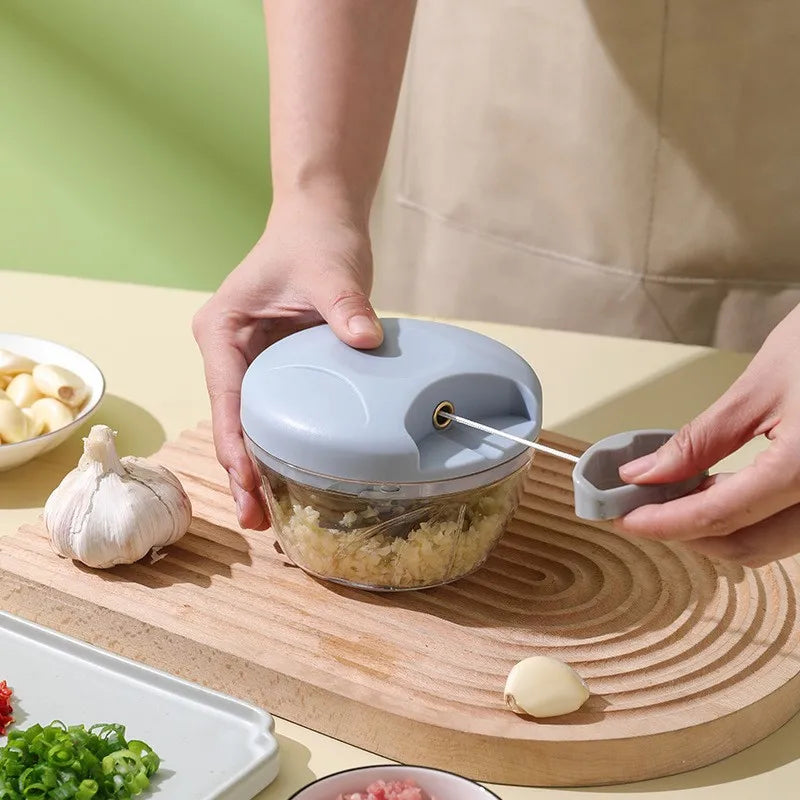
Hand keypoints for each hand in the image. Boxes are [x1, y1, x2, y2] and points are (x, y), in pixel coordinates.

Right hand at [192, 195, 382, 529]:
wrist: (321, 221)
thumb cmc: (314, 239)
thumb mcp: (329, 271)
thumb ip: (345, 306)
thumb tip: (367, 340)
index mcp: (223, 331)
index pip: (226, 397)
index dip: (235, 443)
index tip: (249, 482)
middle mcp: (229, 353)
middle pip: (233, 421)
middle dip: (243, 471)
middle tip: (259, 521)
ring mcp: (252, 363)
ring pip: (251, 424)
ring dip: (260, 467)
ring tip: (272, 517)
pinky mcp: (278, 369)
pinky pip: (278, 414)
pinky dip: (283, 446)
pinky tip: (296, 479)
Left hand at [615, 304, 799, 566]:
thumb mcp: (758, 389)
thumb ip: (699, 441)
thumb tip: (643, 475)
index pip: (721, 516)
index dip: (663, 522)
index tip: (622, 515)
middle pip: (748, 546)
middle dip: (686, 531)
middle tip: (639, 506)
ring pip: (770, 542)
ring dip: (715, 527)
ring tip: (669, 494)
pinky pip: (789, 524)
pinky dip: (746, 516)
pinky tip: (714, 489)